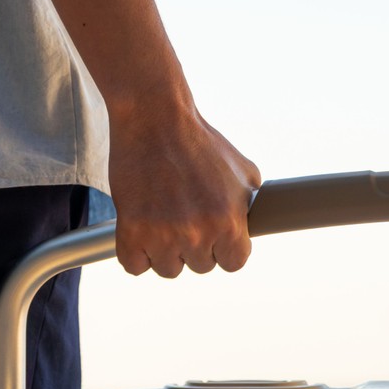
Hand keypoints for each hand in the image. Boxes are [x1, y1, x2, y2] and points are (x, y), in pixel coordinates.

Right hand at [106, 99, 259, 277]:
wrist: (155, 119)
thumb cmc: (200, 142)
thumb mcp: (244, 172)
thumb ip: (249, 208)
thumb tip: (257, 227)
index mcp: (229, 221)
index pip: (234, 263)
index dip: (225, 248)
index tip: (215, 236)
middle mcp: (198, 233)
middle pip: (201, 266)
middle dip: (195, 245)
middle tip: (185, 213)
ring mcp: (163, 235)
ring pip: (168, 268)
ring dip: (165, 249)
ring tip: (163, 216)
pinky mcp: (131, 230)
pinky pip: (134, 265)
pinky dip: (136, 252)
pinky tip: (141, 229)